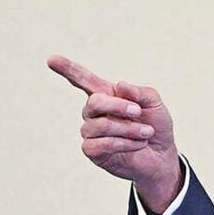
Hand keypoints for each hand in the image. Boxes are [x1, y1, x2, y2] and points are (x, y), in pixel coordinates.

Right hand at [47, 55, 181, 211]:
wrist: (161, 155)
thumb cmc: (155, 125)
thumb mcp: (155, 104)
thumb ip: (141, 92)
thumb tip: (120, 85)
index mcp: (107, 94)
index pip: (83, 79)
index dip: (67, 69)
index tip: (51, 59)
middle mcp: (94, 112)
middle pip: (95, 102)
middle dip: (119, 106)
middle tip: (138, 112)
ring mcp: (91, 131)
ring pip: (100, 126)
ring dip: (129, 129)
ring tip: (147, 132)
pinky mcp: (92, 151)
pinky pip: (101, 145)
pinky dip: (124, 143)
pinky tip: (137, 144)